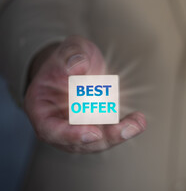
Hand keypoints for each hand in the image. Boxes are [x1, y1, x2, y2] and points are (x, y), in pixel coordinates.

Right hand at [24, 36, 145, 152]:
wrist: (79, 64)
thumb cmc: (69, 58)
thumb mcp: (69, 49)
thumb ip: (70, 56)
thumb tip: (77, 66)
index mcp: (41, 108)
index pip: (51, 130)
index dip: (71, 135)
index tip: (93, 133)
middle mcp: (60, 124)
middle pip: (80, 142)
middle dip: (104, 137)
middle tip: (124, 129)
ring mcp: (80, 128)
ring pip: (99, 140)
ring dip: (119, 134)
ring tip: (137, 123)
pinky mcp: (98, 125)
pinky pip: (112, 131)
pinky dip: (126, 126)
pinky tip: (139, 120)